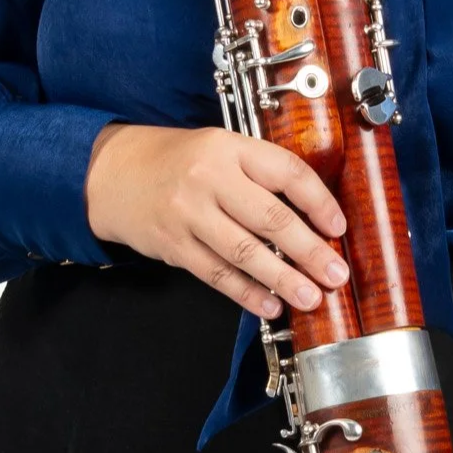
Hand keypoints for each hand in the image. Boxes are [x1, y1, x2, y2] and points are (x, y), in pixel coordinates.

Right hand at [85, 122, 348, 318]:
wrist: (113, 172)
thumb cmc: (180, 160)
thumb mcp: (221, 148)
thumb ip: (259, 173)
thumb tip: (312, 215)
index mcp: (230, 147)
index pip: (286, 172)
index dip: (319, 202)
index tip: (339, 228)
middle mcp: (210, 178)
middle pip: (270, 218)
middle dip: (309, 251)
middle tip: (336, 275)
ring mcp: (188, 213)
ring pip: (245, 252)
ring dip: (283, 279)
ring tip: (310, 298)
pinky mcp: (173, 245)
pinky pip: (216, 274)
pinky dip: (246, 293)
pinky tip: (269, 305)